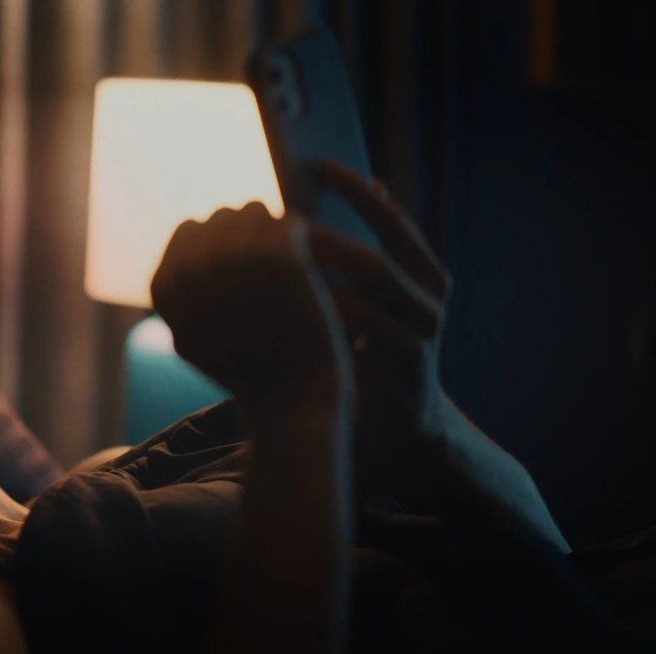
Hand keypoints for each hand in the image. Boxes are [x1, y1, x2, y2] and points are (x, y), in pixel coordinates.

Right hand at [151, 201, 351, 406]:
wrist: (288, 398)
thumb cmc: (243, 371)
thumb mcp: (189, 338)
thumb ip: (177, 291)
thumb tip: (187, 231)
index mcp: (165, 283)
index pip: (188, 230)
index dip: (215, 248)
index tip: (239, 277)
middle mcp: (192, 264)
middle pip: (221, 216)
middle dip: (243, 237)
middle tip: (268, 274)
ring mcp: (234, 255)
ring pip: (256, 211)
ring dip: (271, 234)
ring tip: (287, 271)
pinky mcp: (279, 254)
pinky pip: (290, 222)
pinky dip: (302, 240)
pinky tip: (308, 268)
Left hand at [307, 160, 453, 478]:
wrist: (401, 429)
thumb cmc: (367, 358)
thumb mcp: (360, 309)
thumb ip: (344, 268)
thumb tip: (301, 215)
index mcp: (421, 274)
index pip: (390, 219)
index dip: (356, 189)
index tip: (317, 162)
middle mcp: (430, 294)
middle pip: (388, 240)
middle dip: (344, 215)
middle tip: (296, 200)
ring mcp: (425, 326)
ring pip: (379, 275)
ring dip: (329, 256)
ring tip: (286, 241)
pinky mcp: (411, 359)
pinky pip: (368, 322)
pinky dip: (329, 305)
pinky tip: (290, 297)